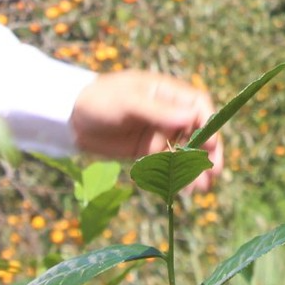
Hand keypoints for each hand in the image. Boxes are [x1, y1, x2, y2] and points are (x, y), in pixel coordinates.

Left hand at [70, 70, 223, 191]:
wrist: (70, 118)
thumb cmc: (100, 99)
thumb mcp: (128, 102)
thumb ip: (158, 111)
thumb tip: (191, 118)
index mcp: (167, 93)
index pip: (198, 107)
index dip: (209, 125)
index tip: (211, 145)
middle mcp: (168, 113)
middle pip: (198, 132)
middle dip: (207, 154)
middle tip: (213, 174)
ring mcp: (159, 133)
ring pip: (185, 152)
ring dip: (194, 170)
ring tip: (199, 190)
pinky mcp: (147, 151)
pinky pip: (167, 165)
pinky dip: (175, 177)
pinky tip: (180, 191)